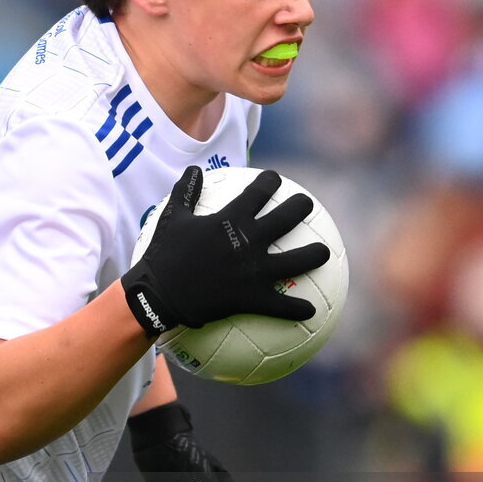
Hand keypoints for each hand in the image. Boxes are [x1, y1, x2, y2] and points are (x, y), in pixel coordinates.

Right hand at [122, 166, 329, 336]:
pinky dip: (297, 310)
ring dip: (314, 255)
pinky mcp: (252, 298)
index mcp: (230, 219)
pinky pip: (282, 305)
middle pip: (286, 218)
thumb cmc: (162, 255)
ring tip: (324, 253)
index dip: (269, 181)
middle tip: (307, 205)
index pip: (258, 191)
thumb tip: (194, 169)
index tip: (275, 179)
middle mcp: (248, 241)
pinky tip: (311, 312)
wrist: (158, 294)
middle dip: (300, 207)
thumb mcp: (171, 218)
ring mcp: (254, 270)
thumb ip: (185, 192)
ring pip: (296, 260)